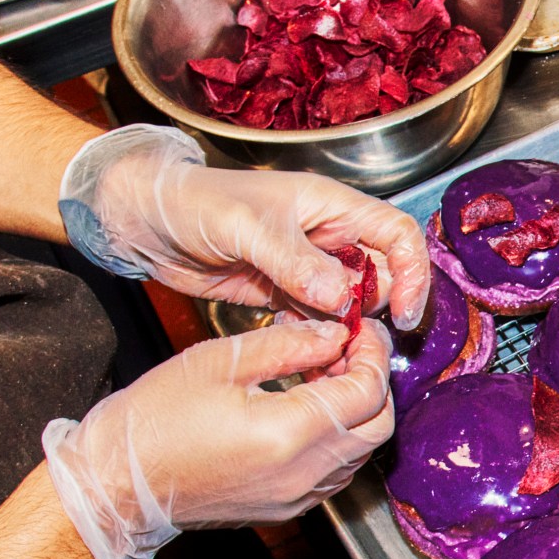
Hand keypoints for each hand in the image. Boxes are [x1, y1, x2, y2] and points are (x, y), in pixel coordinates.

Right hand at [41, 319, 394, 558]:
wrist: (118, 484)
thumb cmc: (155, 419)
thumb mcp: (221, 362)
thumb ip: (289, 345)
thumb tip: (335, 333)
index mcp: (291, 434)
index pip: (366, 392)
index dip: (372, 354)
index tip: (362, 328)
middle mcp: (305, 474)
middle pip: (378, 427)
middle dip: (374, 382)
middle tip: (350, 348)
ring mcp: (298, 497)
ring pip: (360, 452)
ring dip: (355, 411)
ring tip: (322, 373)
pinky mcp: (287, 508)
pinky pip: (335, 472)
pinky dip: (336, 438)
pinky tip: (307, 408)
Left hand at [59, 126, 429, 326]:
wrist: (146, 220)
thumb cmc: (195, 202)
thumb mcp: (247, 226)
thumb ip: (295, 261)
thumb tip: (342, 296)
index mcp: (331, 207)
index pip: (397, 233)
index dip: (412, 270)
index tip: (405, 311)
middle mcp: (327, 237)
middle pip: (382, 273)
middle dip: (382, 308)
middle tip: (365, 340)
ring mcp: (306, 267)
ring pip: (351, 302)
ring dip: (350, 329)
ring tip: (338, 354)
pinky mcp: (284, 293)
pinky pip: (318, 319)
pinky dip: (320, 339)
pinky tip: (311, 355)